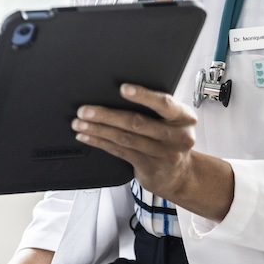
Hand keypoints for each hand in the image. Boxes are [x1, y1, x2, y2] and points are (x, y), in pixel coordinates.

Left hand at [72, 83, 198, 202]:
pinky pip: (120, 151)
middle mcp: (177, 136)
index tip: (123, 89)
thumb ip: (155, 108)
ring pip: (125, 138)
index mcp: (184, 118)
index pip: (164, 104)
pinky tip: (87, 137)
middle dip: (106, 115)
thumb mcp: (172, 121)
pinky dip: (100, 142)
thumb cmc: (170, 139)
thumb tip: (116, 93)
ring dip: (98, 130)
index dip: (143, 96)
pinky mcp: (148, 166)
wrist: (179, 174)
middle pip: (137, 123)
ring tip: (79, 123)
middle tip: (85, 110)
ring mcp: (163, 154)